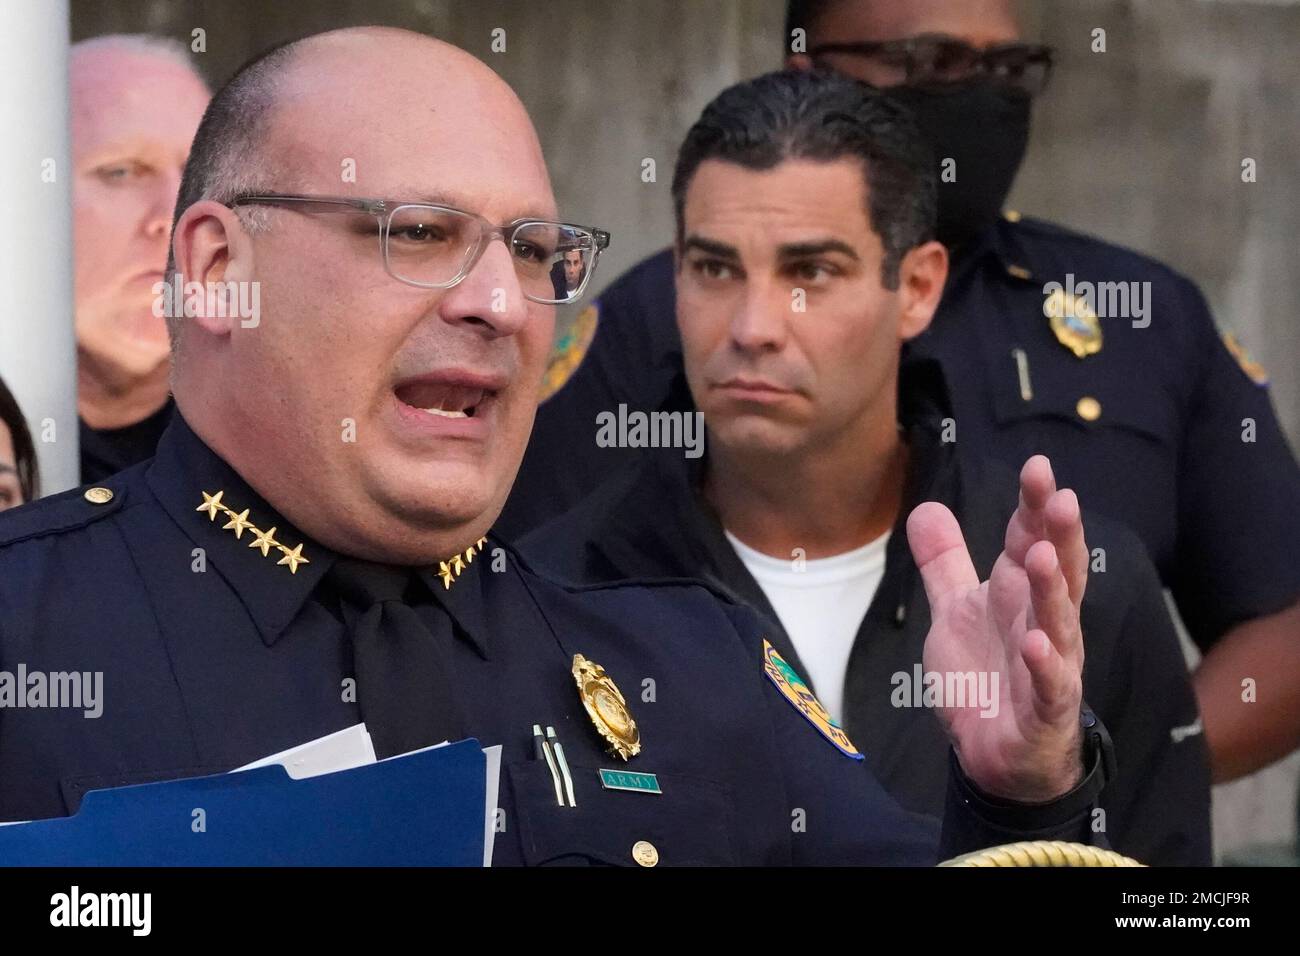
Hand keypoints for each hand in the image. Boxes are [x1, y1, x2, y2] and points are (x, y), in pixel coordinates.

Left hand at [906, 455, 1086, 801]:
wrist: (997, 757)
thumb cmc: (986, 678)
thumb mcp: (956, 612)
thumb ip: (945, 563)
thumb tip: (925, 506)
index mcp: (1020, 596)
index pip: (1031, 541)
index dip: (1034, 507)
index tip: (1038, 466)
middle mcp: (1042, 623)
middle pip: (1057, 571)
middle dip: (1058, 534)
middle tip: (1060, 496)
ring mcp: (1051, 666)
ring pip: (1058, 622)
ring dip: (1051, 589)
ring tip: (1039, 555)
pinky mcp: (1046, 711)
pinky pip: (1050, 685)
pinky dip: (1045, 665)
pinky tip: (1035, 644)